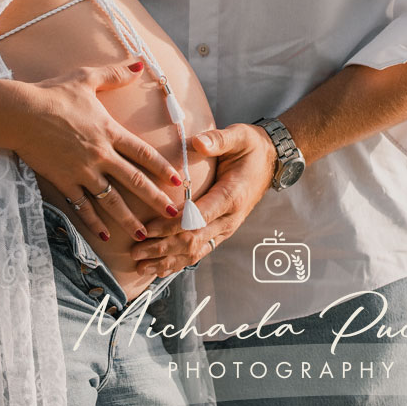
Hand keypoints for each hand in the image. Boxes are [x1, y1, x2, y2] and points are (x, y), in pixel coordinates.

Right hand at [15, 60, 183, 240]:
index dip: (162, 168)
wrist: (21, 114)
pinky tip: (104, 236)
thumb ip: (115, 75)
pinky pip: (82, 207)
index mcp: (109, 132)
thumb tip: (139, 63)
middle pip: (134, 181)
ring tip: (143, 235)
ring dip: (128, 220)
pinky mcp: (63, 183)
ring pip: (111, 201)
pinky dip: (93, 223)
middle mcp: (100, 155)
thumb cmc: (53, 93)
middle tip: (173, 213)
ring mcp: (82, 172)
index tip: (178, 181)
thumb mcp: (87, 78)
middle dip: (155, 199)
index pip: (143, 153)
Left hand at [130, 122, 276, 276]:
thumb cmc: (251, 147)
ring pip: (195, 252)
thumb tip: (198, 143)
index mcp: (232, 196)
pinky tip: (161, 269)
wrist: (271, 161)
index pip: (198, 217)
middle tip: (136, 252)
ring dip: (168, 261)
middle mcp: (230, 218)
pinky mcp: (222, 231)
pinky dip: (179, 263)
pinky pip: (200, 251)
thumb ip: (218, 139)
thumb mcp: (239, 136)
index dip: (171, 226)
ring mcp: (226, 228)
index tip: (148, 229)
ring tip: (141, 267)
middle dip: (162, 248)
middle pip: (193, 241)